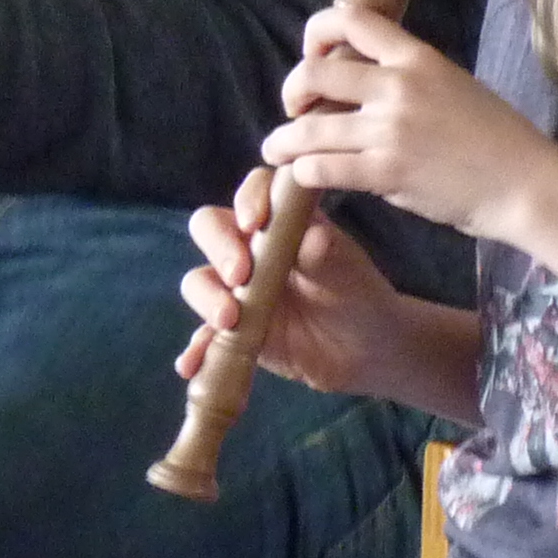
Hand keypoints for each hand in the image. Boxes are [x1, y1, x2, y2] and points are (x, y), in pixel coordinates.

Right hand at [175, 165, 414, 399]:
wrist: (366, 353)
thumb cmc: (359, 296)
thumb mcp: (349, 274)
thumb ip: (326, 255)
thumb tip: (313, 238)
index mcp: (282, 220)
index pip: (255, 192)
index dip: (248, 199)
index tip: (253, 223)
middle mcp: (251, 247)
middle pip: (211, 229)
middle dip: (218, 248)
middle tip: (239, 276)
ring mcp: (236, 288)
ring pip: (200, 280)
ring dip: (206, 298)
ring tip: (229, 321)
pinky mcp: (231, 328)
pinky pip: (203, 335)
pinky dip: (194, 349)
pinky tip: (191, 364)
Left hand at [263, 3, 557, 244]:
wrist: (526, 185)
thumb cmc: (496, 139)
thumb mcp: (453, 84)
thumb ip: (408, 78)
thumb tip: (362, 83)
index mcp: (417, 57)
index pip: (351, 18)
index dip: (317, 32)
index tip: (312, 54)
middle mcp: (398, 86)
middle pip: (315, 73)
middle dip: (291, 90)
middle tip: (292, 109)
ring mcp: (390, 130)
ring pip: (310, 128)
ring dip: (283, 140)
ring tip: (276, 150)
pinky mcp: (387, 172)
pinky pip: (324, 168)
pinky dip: (304, 171)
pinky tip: (303, 177)